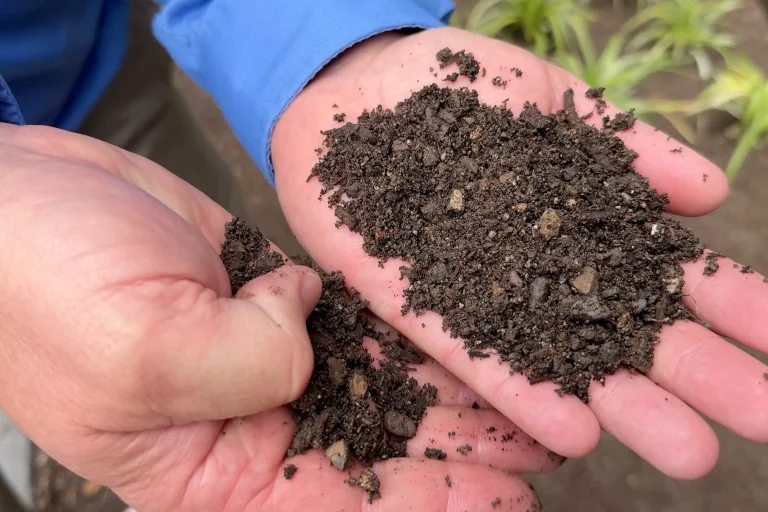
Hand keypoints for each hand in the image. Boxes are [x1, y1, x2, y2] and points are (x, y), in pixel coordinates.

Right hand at [0, 124, 550, 510]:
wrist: (18, 198)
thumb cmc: (44, 288)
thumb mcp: (141, 349)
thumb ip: (249, 364)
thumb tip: (312, 334)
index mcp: (209, 473)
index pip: (339, 510)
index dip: (428, 506)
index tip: (506, 498)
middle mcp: (245, 422)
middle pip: (377, 450)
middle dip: (459, 447)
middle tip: (544, 440)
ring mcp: (262, 355)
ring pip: (376, 383)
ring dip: (446, 388)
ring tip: (526, 388)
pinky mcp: (271, 296)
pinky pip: (353, 317)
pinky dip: (403, 326)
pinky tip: (461, 329)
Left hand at [272, 27, 767, 479]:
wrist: (357, 87)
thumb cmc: (456, 89)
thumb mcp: (551, 100)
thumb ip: (625, 144)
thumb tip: (713, 193)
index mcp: (577, 225)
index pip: (663, 271)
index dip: (724, 303)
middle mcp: (536, 272)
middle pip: (622, 329)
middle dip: (692, 371)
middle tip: (759, 418)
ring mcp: (480, 293)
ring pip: (560, 359)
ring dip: (622, 404)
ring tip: (687, 451)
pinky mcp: (418, 305)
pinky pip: (473, 356)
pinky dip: (520, 392)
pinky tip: (571, 431)